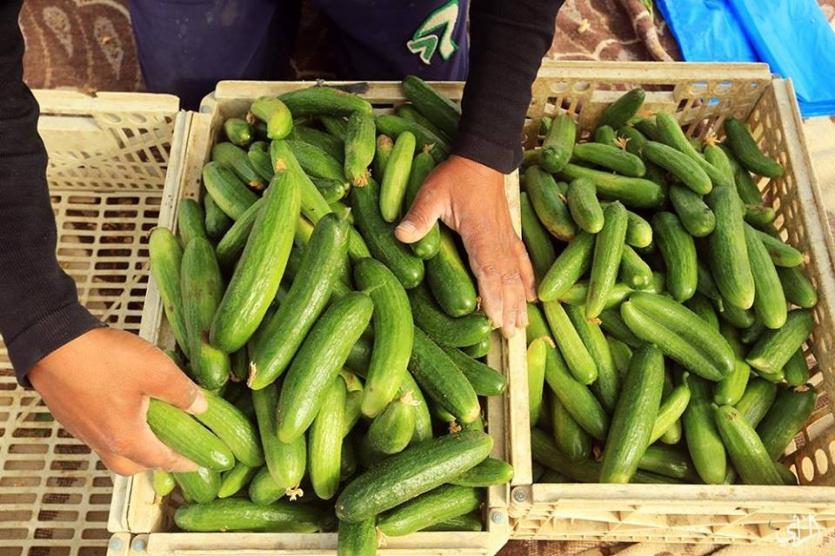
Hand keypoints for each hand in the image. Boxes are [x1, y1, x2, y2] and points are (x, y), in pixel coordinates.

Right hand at [29, 327, 205, 474]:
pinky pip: (100, 434)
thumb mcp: (157, 371)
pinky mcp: (72, 415)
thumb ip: (182, 392)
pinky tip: (125, 411)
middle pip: (133, 465)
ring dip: (135, 447)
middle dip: (155, 461)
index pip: (160, 460)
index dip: (183, 462)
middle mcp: (101, 441)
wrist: (52, 343)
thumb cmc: (103, 359)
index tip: (198, 464)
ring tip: (151, 429)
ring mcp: (83, 429)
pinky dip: (118, 431)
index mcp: (125, 438)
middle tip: (173, 449)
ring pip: (113, 450)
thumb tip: (201, 406)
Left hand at [395, 155, 534, 336]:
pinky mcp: (509, 233)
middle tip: (509, 336)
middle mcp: (497, 240)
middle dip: (508, 308)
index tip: (495, 320)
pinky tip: (532, 297)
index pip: (488, 271)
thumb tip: (401, 235)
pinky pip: (522, 261)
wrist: (482, 156)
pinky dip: (528, 280)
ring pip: (516, 275)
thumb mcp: (432, 193)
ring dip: (519, 301)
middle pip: (506, 280)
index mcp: (479, 234)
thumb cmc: (456, 176)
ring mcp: (506, 237)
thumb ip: (419, 215)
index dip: (492, 297)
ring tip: (521, 327)